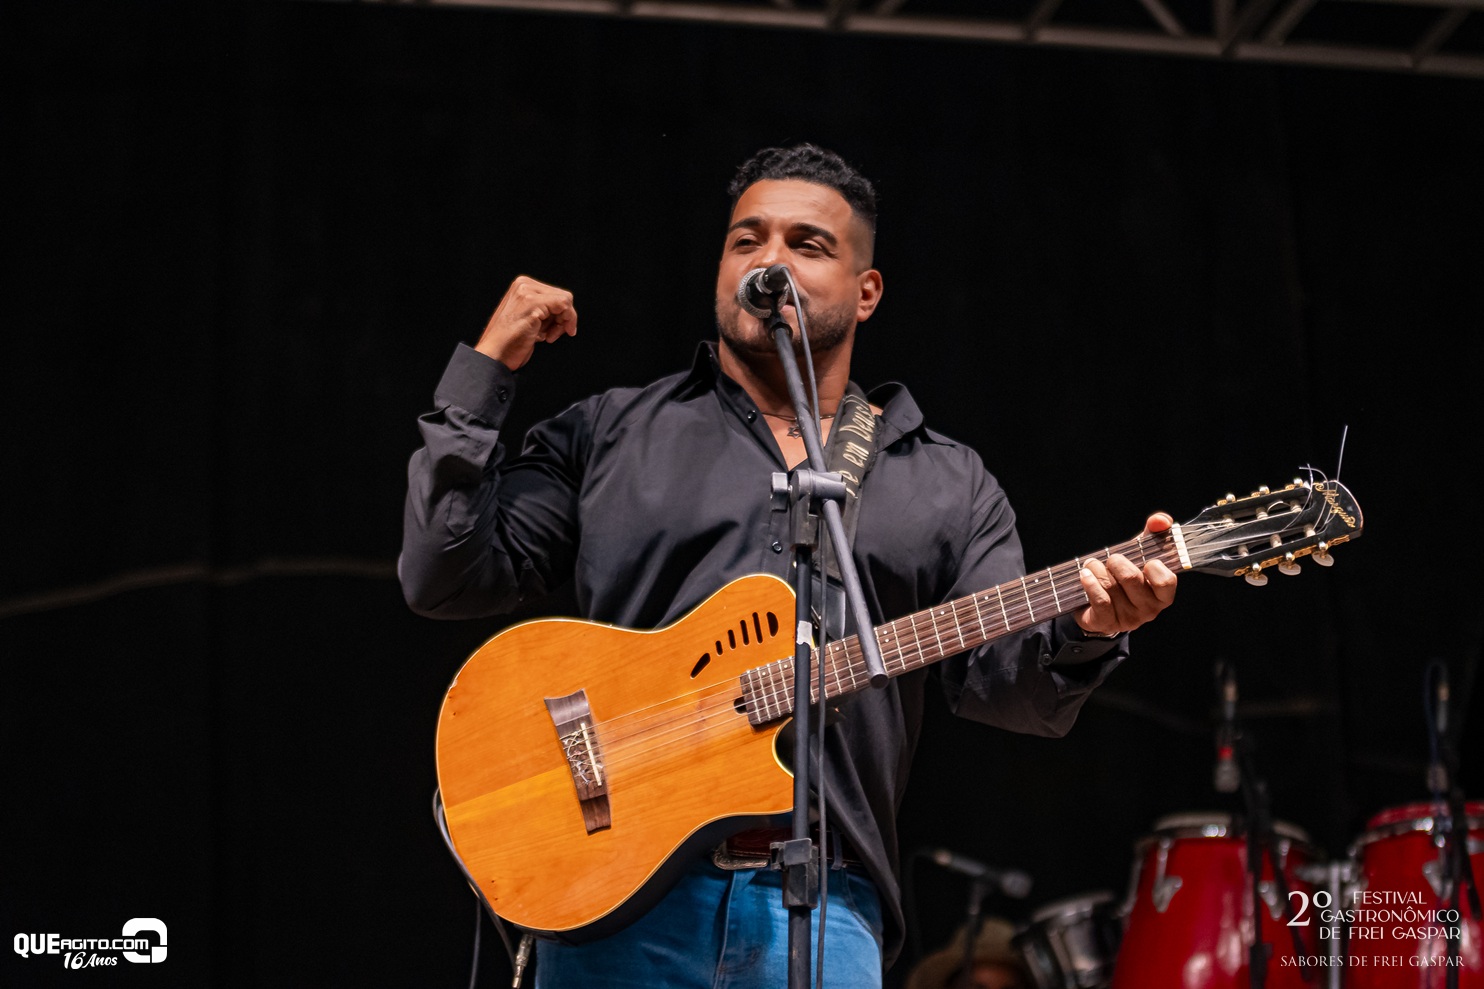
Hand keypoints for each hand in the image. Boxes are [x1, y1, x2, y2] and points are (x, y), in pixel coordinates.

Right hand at [474, 275, 577, 369]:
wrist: (494, 356)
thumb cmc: (509, 343)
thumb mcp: (528, 319)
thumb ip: (543, 310)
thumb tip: (565, 313)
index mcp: (522, 287)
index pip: (556, 294)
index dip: (561, 315)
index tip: (554, 330)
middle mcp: (524, 285)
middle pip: (563, 296)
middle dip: (563, 319)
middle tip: (550, 335)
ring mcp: (527, 293)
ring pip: (566, 300)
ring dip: (562, 323)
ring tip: (546, 336)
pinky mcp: (532, 303)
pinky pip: (565, 305)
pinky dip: (565, 322)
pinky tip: (548, 336)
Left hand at [1075, 513, 1178, 635]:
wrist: (1099, 607)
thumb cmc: (1125, 578)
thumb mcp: (1140, 555)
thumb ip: (1153, 534)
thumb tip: (1160, 520)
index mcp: (1162, 595)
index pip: (1166, 581)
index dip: (1154, 567)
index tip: (1145, 560)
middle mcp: (1149, 610)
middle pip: (1131, 579)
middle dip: (1116, 562)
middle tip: (1111, 559)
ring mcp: (1128, 619)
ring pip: (1111, 587)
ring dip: (1097, 569)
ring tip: (1092, 564)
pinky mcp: (1107, 622)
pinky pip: (1099, 600)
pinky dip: (1090, 583)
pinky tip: (1085, 574)